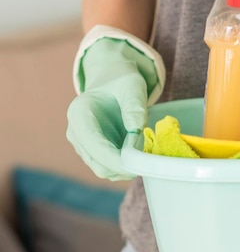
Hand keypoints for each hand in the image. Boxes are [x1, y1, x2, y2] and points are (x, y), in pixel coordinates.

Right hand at [67, 33, 162, 180]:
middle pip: (98, 163)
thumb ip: (134, 105)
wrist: (113, 82)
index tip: (137, 163)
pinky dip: (126, 167)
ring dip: (126, 169)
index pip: (93, 144)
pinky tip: (141, 156)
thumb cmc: (122, 81)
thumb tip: (137, 129)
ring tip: (148, 156)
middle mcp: (76, 133)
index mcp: (79, 114)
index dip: (114, 159)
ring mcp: (84, 146)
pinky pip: (111, 167)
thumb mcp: (132, 85)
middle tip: (151, 163)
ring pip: (104, 170)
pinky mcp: (95, 153)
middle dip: (124, 167)